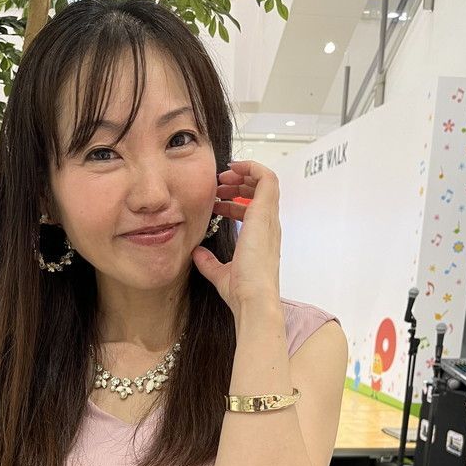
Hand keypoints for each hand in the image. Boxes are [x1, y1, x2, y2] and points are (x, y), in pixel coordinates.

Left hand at [191, 158, 281, 312]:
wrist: (252, 298)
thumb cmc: (242, 291)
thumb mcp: (220, 273)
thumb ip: (209, 262)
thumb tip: (196, 253)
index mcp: (261, 238)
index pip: (252, 209)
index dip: (234, 201)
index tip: (216, 201)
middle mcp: (268, 226)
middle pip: (259, 192)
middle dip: (238, 183)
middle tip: (218, 184)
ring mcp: (268, 218)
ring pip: (264, 181)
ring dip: (244, 173)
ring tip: (223, 176)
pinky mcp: (264, 212)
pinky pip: (266, 177)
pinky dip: (251, 167)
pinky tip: (233, 169)